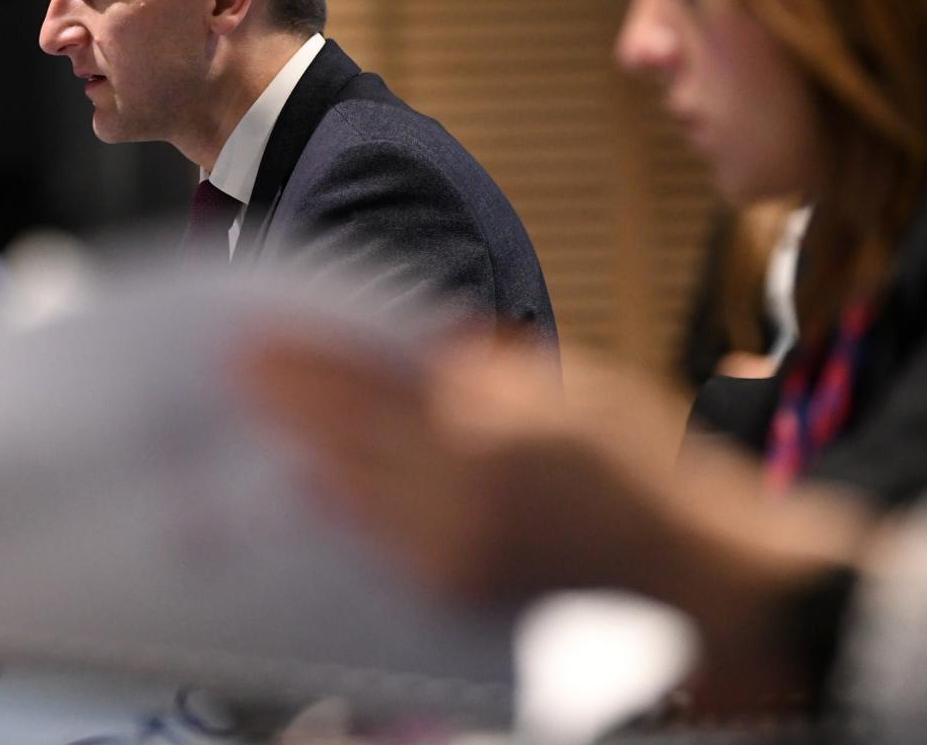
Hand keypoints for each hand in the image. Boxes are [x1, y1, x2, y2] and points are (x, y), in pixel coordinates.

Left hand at [242, 330, 673, 600]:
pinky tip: (314, 476)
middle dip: (286, 403)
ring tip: (267, 415)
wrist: (687, 577)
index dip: (308, 360)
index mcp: (490, 431)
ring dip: (301, 449)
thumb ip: (488, 373)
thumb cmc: (644, 472)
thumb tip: (423, 346)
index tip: (258, 336)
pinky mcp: (448, 590)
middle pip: (342, 438)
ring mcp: (446, 550)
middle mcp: (455, 494)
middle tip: (239, 369)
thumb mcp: (574, 393)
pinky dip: (339, 501)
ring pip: (346, 492)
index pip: (371, 384)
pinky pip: (374, 537)